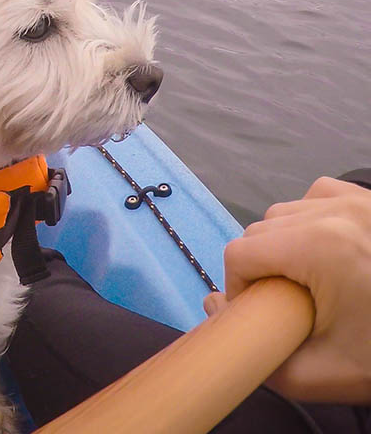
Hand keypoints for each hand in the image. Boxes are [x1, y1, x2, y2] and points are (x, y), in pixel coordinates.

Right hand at [203, 176, 370, 403]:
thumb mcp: (320, 374)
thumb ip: (256, 350)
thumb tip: (213, 307)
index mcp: (320, 248)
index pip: (239, 254)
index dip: (239, 287)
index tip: (261, 311)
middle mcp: (334, 212)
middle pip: (258, 232)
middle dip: (261, 268)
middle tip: (286, 302)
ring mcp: (353, 199)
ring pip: (282, 213)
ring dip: (282, 244)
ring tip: (307, 278)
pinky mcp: (365, 195)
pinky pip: (312, 198)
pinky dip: (307, 220)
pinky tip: (324, 249)